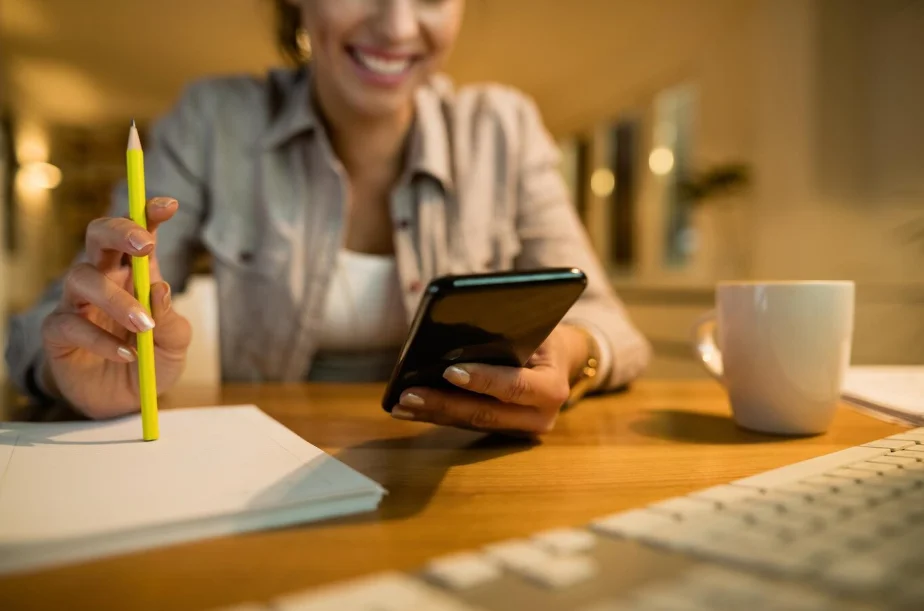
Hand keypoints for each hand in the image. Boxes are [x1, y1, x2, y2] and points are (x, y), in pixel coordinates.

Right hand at [40, 197, 191, 418]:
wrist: (125, 402)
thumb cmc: (152, 362)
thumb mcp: (174, 345)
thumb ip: (172, 321)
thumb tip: (159, 290)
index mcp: (136, 274)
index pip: (139, 235)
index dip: (149, 215)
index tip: (169, 206)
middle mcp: (104, 279)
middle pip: (98, 236)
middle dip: (119, 230)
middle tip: (145, 245)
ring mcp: (78, 303)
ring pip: (83, 278)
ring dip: (116, 299)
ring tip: (144, 327)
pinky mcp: (58, 332)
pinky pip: (70, 324)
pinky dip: (100, 339)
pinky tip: (127, 354)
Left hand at [389, 325, 591, 434]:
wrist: (560, 359)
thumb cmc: (544, 335)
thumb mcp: (536, 327)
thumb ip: (508, 333)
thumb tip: (457, 329)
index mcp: (552, 389)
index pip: (514, 386)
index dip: (483, 380)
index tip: (449, 371)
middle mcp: (540, 418)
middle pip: (485, 413)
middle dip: (444, 404)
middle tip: (409, 394)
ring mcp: (521, 430)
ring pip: (471, 423)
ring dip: (433, 413)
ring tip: (401, 402)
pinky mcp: (503, 433)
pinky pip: (467, 424)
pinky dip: (438, 414)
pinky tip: (410, 407)